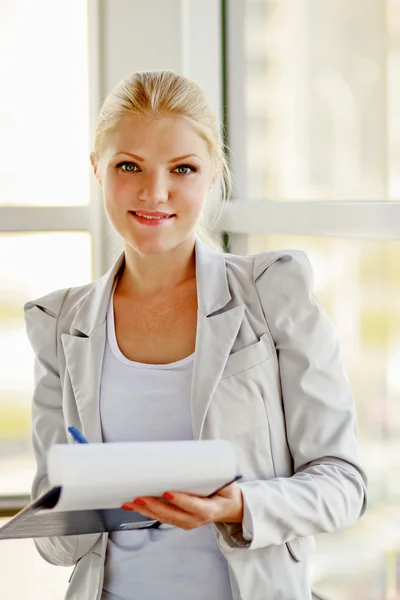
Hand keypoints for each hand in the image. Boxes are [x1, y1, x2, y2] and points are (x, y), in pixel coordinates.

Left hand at [120, 482, 243, 530]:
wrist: (228, 508)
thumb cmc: (225, 492)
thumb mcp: (225, 481)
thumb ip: (212, 470)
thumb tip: (197, 451)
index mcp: (209, 510)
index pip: (193, 506)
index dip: (179, 500)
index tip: (167, 492)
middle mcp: (195, 520)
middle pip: (171, 514)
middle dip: (153, 506)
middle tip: (140, 496)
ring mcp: (186, 522)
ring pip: (162, 517)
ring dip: (145, 510)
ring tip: (130, 501)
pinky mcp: (178, 520)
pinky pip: (160, 517)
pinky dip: (146, 512)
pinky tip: (134, 506)